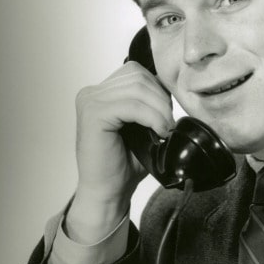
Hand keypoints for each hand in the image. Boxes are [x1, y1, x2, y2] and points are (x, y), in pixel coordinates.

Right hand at [66, 61, 174, 242]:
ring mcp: (90, 101)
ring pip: (137, 88)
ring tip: (165, 129)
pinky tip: (158, 132)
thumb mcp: (142, 126)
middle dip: (161, 99)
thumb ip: (150, 104)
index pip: (137, 72)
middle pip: (138, 76)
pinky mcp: (93, 114)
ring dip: (159, 109)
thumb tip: (174, 89)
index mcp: (101, 92)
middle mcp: (91, 92)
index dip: (158, 90)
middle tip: (169, 124)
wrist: (109, 191)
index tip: (167, 115)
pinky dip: (151, 117)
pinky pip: (131, 105)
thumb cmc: (126, 162)